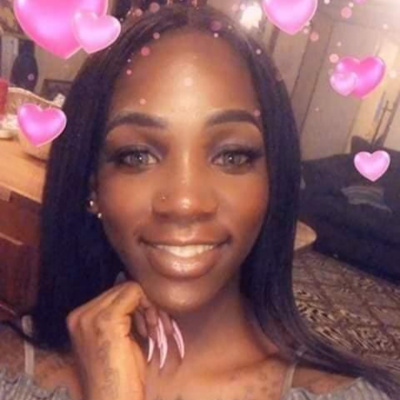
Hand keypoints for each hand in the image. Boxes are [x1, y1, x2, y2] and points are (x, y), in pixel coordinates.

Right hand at [66, 281, 182, 399]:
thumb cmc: (121, 379)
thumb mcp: (121, 340)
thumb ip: (123, 313)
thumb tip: (127, 279)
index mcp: (80, 319)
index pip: (115, 292)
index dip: (137, 307)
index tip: (149, 327)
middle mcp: (79, 315)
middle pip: (123, 289)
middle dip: (146, 306)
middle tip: (155, 330)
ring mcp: (89, 317)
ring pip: (131, 289)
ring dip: (149, 309)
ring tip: (154, 333)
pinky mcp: (105, 320)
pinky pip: (135, 293)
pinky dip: (149, 309)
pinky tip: (151, 332)